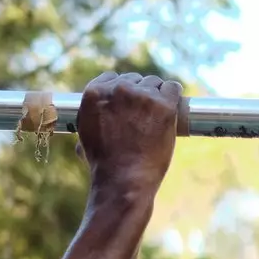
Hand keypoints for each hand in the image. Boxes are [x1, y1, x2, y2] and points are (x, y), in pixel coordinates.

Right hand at [75, 72, 182, 191]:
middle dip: (138, 93)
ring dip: (156, 95)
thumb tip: (94, 117)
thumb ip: (89, 119)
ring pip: (154, 83)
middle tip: (144, 113)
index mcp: (95, 93)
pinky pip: (173, 88)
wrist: (124, 180)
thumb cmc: (104, 165)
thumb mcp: (85, 137)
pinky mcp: (164, 105)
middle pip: (134, 79)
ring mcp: (142, 96)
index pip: (111, 78)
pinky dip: (173, 95)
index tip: (127, 100)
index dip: (120, 89)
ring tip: (157, 114)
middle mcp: (118, 89)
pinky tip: (173, 105)